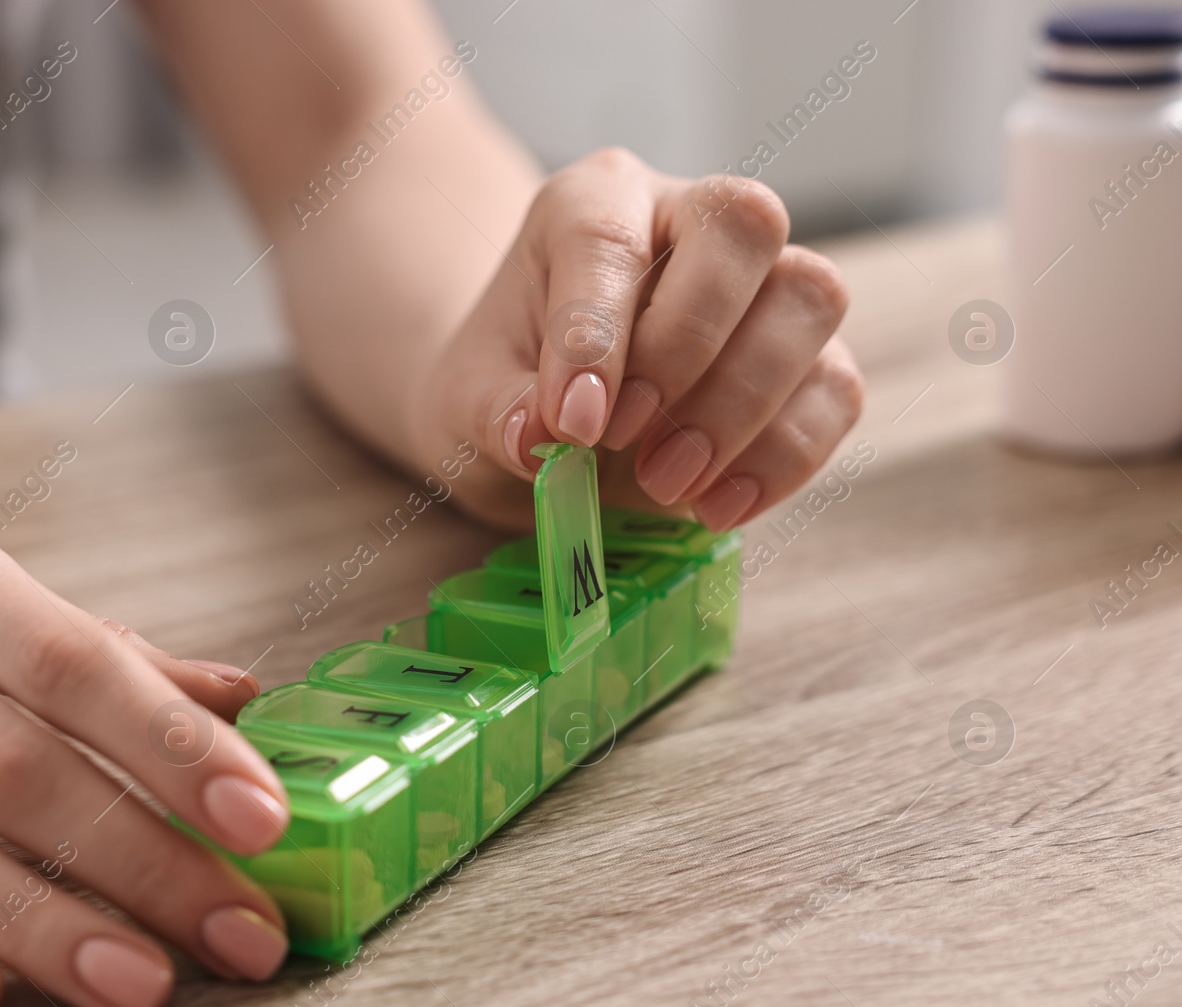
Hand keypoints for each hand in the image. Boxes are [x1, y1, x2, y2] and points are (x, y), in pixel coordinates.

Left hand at [407, 148, 862, 529]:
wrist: (547, 423)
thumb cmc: (507, 388)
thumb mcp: (467, 402)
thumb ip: (493, 410)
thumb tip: (536, 438)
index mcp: (596, 202)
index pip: (608, 235)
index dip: (596, 333)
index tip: (571, 426)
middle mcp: (693, 218)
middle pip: (745, 226)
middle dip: (690, 345)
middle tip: (626, 441)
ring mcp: (765, 282)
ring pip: (810, 297)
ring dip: (744, 405)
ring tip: (664, 484)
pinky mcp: (809, 357)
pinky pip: (837, 389)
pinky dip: (785, 458)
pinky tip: (714, 507)